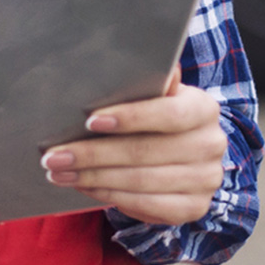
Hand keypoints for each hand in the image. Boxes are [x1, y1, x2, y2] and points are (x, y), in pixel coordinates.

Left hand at [40, 66, 225, 226]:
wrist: (185, 155)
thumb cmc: (158, 118)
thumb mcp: (156, 96)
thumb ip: (145, 83)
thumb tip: (135, 56)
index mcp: (204, 109)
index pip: (168, 113)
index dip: (130, 117)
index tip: (89, 120)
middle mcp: (211, 145)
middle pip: (145, 152)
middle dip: (93, 154)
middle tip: (54, 156)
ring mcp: (205, 180)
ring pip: (140, 182)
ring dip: (93, 177)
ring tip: (59, 172)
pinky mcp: (193, 208)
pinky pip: (146, 206)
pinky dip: (109, 196)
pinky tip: (84, 186)